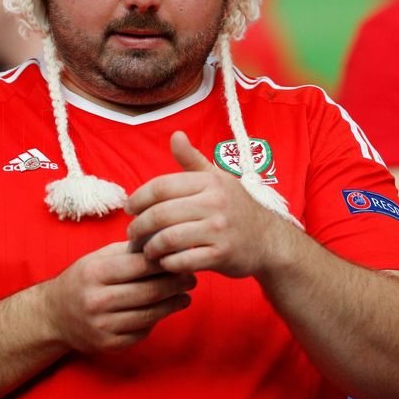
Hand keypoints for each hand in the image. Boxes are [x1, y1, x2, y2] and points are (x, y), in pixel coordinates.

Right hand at [42, 241, 195, 352]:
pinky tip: (164, 311)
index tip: (182, 258)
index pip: (140, 265)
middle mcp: (97, 300)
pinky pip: (141, 333)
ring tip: (185, 296)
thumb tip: (163, 239)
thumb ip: (128, 250)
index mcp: (96, 272)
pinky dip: (155, 321)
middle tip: (192, 278)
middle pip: (148, 292)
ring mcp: (102, 325)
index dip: (165, 262)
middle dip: (175, 285)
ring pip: (149, 315)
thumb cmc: (83, 279)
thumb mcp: (99, 257)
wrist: (54, 315)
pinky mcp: (108, 344)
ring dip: (172, 305)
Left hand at [126, 131, 286, 276]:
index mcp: (209, 182)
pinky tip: (164, 262)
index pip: (161, 186)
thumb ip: (191, 160)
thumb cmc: (236, 207)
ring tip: (145, 249)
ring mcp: (219, 230)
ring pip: (169, 239)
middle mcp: (215, 203)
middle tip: (132, 233)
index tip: (129, 208)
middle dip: (139, 226)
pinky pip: (184, 261)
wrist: (269, 240)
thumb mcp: (216, 179)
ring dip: (150, 247)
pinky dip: (168, 263)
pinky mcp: (222, 255)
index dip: (139, 197)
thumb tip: (175, 135)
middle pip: (161, 213)